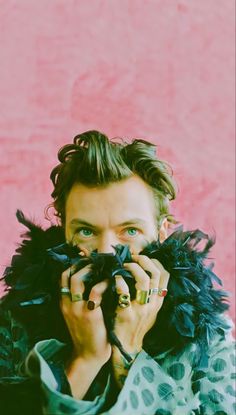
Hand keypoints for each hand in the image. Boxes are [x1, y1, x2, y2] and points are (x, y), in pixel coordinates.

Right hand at [60, 263, 111, 363]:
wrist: (89, 355)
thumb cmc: (89, 333)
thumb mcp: (78, 314)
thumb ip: (81, 298)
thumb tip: (94, 277)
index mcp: (64, 303)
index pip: (62, 277)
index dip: (74, 265)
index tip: (86, 259)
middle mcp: (67, 304)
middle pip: (67, 274)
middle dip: (82, 264)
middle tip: (96, 260)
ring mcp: (77, 308)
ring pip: (77, 279)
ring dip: (90, 270)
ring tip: (102, 268)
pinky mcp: (89, 314)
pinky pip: (95, 291)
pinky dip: (104, 283)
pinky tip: (111, 282)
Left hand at [111, 254, 168, 387]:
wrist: (127, 348)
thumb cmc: (137, 326)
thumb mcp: (150, 311)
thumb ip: (151, 294)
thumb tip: (147, 272)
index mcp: (158, 301)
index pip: (165, 275)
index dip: (155, 261)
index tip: (143, 258)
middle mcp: (152, 304)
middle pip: (155, 274)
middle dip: (143, 260)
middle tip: (132, 257)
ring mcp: (140, 309)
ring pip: (143, 280)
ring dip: (132, 268)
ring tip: (123, 265)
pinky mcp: (126, 314)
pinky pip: (124, 292)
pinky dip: (119, 280)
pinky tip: (113, 277)